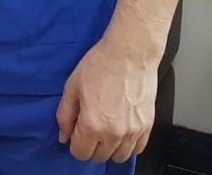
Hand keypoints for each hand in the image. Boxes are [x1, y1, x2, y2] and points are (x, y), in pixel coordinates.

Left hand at [56, 36, 158, 162]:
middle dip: (90, 146)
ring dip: (109, 148)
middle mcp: (114, 133)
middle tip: (89, 127)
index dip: (74, 143)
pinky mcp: (147, 126)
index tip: (76, 132)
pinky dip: (128, 145)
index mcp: (92, 124)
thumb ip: (65, 115)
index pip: (80, 153)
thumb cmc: (100, 65)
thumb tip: (63, 136)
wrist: (129, 53)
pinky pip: (137, 149)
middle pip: (99, 157)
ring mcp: (133, 131)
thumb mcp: (72, 87)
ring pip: (119, 157)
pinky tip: (120, 129)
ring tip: (105, 128)